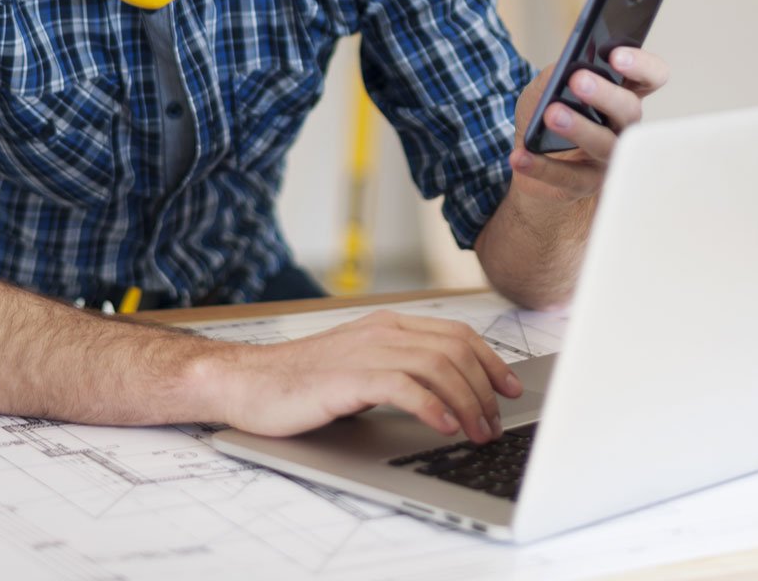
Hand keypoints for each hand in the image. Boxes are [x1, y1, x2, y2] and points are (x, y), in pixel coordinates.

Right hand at [209, 309, 523, 440]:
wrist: (248, 382)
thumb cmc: (302, 382)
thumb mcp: (361, 368)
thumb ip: (400, 371)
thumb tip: (448, 395)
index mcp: (389, 325)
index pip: (457, 334)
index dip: (491, 361)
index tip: (510, 389)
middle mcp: (382, 331)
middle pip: (455, 350)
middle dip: (484, 389)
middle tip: (494, 423)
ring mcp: (365, 351)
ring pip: (438, 367)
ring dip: (466, 402)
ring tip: (477, 431)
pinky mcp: (347, 378)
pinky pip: (403, 386)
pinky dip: (432, 406)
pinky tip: (444, 426)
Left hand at [508, 46, 669, 202]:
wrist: (529, 153)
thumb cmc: (546, 110)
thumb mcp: (545, 85)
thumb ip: (557, 74)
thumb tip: (564, 70)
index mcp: (622, 93)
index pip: (651, 77)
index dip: (642, 66)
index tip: (616, 55)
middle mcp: (623, 127)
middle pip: (630, 110)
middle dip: (606, 94)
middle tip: (579, 80)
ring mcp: (608, 157)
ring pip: (606, 145)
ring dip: (580, 128)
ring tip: (551, 113)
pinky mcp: (586, 184)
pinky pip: (568, 178)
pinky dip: (542, 167)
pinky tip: (520, 155)